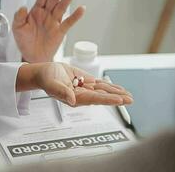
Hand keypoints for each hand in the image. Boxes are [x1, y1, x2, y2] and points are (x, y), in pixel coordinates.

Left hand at [13, 0, 84, 62]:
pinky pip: (68, 22)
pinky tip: (81, 9)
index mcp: (36, 12)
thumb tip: (23, 7)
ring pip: (62, 7)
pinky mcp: (60, 32)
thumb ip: (19, 17)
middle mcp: (46, 15)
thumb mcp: (17, 28)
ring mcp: (54, 22)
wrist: (32, 57)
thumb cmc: (25, 42)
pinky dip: (75, 16)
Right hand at [17, 63, 132, 106]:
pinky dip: (109, 86)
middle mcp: (82, 95)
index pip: (94, 99)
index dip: (108, 99)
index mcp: (75, 98)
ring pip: (103, 90)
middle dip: (116, 97)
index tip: (120, 100)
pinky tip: (117, 88)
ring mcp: (84, 88)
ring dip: (115, 92)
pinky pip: (99, 84)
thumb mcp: (52, 85)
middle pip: (102, 96)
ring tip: (128, 95)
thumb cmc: (46, 79)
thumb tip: (73, 100)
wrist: (44, 73)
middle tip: (130, 99)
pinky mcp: (85, 81)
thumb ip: (62, 92)